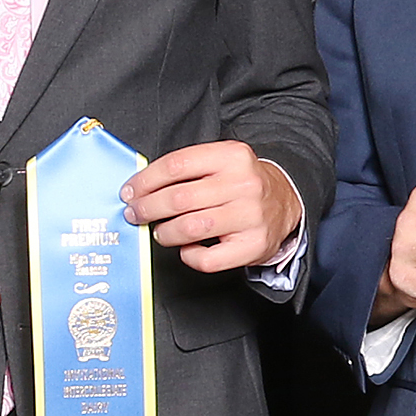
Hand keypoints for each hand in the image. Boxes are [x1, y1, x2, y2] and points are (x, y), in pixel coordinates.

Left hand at [123, 140, 300, 271]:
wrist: (286, 201)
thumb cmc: (241, 184)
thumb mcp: (220, 163)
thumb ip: (186, 170)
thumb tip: (140, 188)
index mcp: (232, 156)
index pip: (176, 165)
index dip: (145, 181)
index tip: (129, 192)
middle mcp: (243, 184)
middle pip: (178, 198)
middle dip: (147, 208)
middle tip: (135, 214)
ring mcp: (250, 216)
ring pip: (189, 229)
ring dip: (165, 233)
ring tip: (161, 231)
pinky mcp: (253, 245)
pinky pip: (206, 259)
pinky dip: (189, 255)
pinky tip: (189, 248)